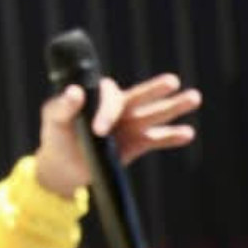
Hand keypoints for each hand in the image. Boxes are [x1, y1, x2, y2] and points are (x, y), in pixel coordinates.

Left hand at [34, 73, 199, 196]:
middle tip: (172, 81)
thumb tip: (75, 91)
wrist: (64, 166)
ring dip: (173, 107)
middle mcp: (117, 107)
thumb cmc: (56, 136)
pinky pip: (156, 138)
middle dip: (155, 89)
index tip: (99, 131)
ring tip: (194, 97)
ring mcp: (129, 125)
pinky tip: (188, 133)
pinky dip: (171, 136)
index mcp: (98, 96)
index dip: (108, 112)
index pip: (111, 98)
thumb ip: (62, 106)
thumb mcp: (53, 119)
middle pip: (140, 95)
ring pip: (153, 114)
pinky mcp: (136, 144)